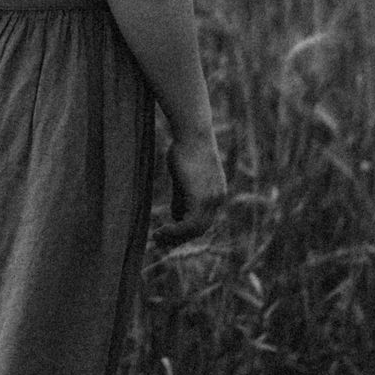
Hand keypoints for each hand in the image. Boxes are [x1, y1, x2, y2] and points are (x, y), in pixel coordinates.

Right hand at [164, 125, 226, 240]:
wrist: (193, 133)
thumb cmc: (185, 148)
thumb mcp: (183, 178)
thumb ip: (182, 198)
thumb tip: (177, 217)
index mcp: (216, 193)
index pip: (203, 220)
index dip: (185, 231)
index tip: (167, 235)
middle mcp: (218, 199)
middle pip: (200, 228)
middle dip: (179, 238)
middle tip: (159, 241)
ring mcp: (212, 199)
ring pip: (195, 229)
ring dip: (175, 237)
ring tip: (157, 237)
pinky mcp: (202, 198)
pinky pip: (189, 225)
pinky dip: (174, 231)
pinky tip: (160, 231)